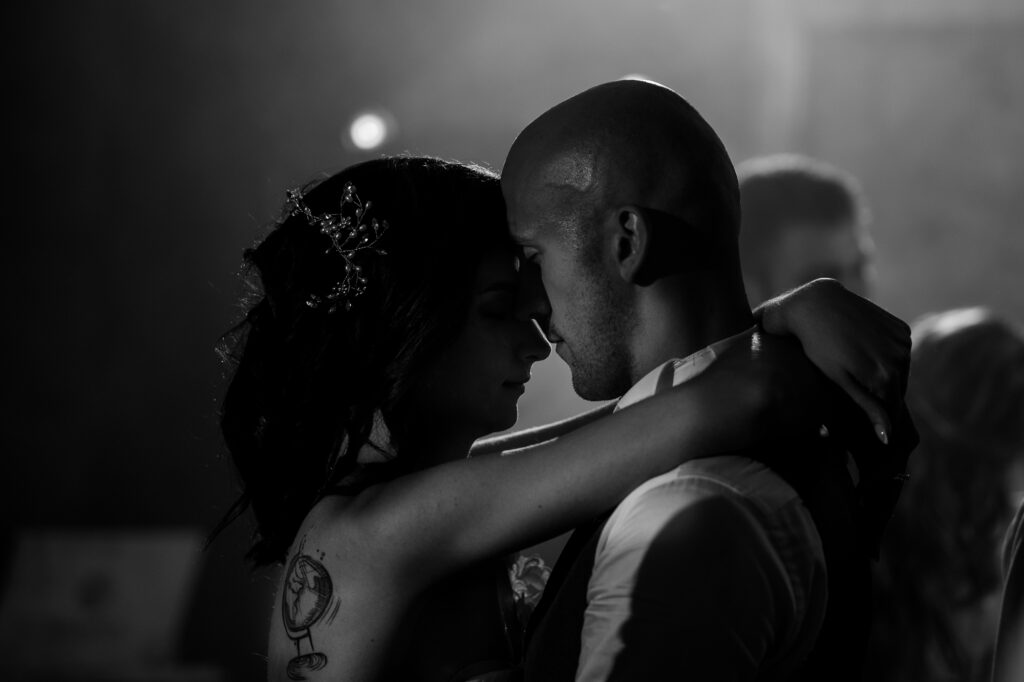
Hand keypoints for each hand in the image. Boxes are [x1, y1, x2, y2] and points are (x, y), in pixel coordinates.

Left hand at [754, 278, 911, 443]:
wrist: (816, 305)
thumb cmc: (819, 348)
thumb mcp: (840, 381)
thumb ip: (867, 408)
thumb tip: (887, 439)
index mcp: (886, 375)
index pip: (890, 408)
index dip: (875, 413)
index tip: (858, 411)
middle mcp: (901, 357)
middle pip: (897, 390)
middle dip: (880, 393)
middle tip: (853, 386)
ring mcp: (903, 340)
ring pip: (901, 371)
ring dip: (885, 374)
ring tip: (856, 367)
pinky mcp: (902, 327)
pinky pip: (900, 352)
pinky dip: (888, 356)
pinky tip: (865, 351)